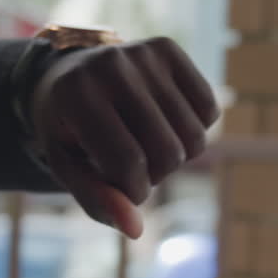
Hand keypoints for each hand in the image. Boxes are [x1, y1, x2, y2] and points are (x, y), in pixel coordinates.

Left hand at [29, 37, 219, 238]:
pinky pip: (209, 109)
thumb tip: (136, 230)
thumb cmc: (69, 131)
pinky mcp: (167, 48)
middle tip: (134, 167)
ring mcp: (142, 52)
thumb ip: (97, 200)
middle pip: (168, 152)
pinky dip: (194, 129)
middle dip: (156, 176)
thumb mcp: (69, 169)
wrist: (68, 75)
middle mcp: (111, 65)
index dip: (133, 191)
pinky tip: (166, 123)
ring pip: (195, 137)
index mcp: (77, 96)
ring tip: (148, 146)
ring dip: (176, 157)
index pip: (129, 163)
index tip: (122, 190)